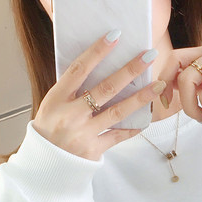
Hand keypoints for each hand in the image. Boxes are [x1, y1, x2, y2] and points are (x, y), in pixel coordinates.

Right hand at [32, 31, 164, 160]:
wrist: (43, 165)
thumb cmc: (49, 129)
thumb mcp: (52, 104)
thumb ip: (72, 89)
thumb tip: (98, 65)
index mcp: (57, 98)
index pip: (79, 69)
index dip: (97, 51)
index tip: (115, 36)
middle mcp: (70, 115)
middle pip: (105, 88)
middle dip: (129, 70)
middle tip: (149, 55)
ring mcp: (83, 133)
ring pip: (117, 112)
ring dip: (140, 98)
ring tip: (158, 85)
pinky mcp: (93, 150)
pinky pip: (118, 136)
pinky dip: (132, 127)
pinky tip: (147, 118)